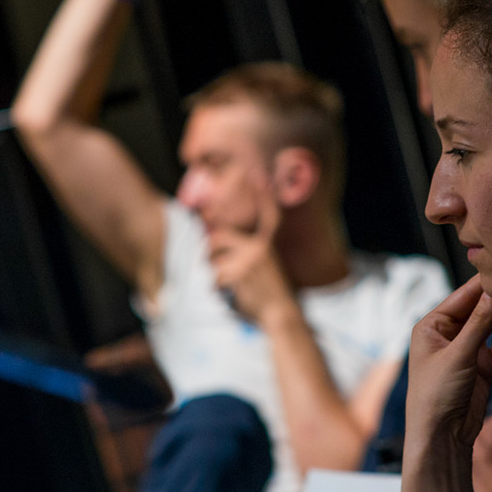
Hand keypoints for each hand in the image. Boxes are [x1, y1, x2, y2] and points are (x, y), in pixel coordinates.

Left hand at [207, 185, 294, 325]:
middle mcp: (259, 247)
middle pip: (219, 237)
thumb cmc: (270, 293)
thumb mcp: (265, 267)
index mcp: (266, 243)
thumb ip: (246, 253)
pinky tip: (229, 294)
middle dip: (209, 251)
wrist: (281, 314)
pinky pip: (215, 279)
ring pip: (214, 262)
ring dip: (214, 276)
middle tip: (212, 263)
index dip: (265, 195)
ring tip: (228, 285)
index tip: (261, 176)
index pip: (267, 215)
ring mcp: (250, 260)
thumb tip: (217, 241)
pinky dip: (217, 289)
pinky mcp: (241, 275)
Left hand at [407, 276, 491, 450]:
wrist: (442, 438)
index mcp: (431, 327)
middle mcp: (447, 336)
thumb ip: (479, 324)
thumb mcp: (458, 355)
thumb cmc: (436, 395)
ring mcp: (466, 352)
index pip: (461, 297)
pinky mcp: (481, 368)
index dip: (483, 284)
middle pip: (477, 309)